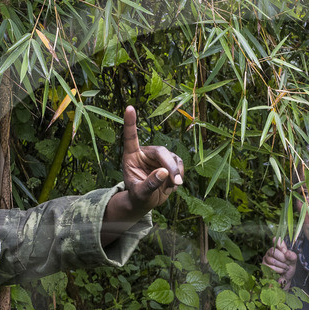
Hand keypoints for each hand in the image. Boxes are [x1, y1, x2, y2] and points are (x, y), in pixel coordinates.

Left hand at [104, 105, 184, 230]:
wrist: (146, 201)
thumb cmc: (138, 196)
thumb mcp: (140, 194)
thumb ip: (149, 184)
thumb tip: (163, 172)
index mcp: (131, 156)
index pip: (130, 137)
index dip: (130, 123)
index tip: (129, 107)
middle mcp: (145, 152)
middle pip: (160, 152)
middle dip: (170, 166)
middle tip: (175, 182)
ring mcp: (158, 156)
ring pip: (173, 158)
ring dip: (175, 173)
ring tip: (171, 187)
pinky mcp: (170, 161)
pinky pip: (179, 164)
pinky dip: (178, 176)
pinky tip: (173, 185)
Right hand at [263, 238, 298, 287]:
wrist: (285, 279)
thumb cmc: (288, 268)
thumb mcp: (293, 261)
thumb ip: (292, 256)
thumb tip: (286, 253)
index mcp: (278, 248)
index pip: (277, 241)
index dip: (280, 245)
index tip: (284, 250)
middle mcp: (271, 251)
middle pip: (273, 251)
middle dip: (282, 259)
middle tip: (287, 264)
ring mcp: (266, 258)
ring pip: (272, 260)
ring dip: (281, 266)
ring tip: (285, 268)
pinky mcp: (264, 266)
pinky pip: (269, 267)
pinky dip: (277, 270)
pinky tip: (280, 271)